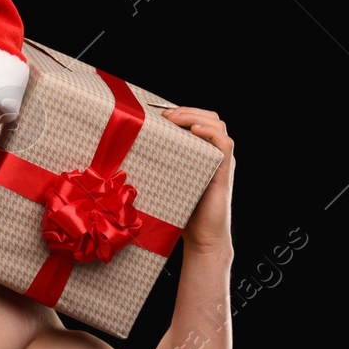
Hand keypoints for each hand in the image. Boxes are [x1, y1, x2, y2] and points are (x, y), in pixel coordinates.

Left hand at [162, 106, 232, 254]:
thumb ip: (157, 168)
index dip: (181, 112)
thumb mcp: (166, 183)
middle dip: (186, 111)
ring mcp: (221, 161)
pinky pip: (224, 143)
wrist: (202, 238)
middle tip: (164, 114)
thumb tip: (124, 157)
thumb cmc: (182, 213)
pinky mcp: (224, 171)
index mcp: (201, 154)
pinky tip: (195, 130)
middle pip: (208, 118)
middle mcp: (213, 154)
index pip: (197, 121)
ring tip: (175, 118)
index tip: (158, 113)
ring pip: (217, 125)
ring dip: (195, 116)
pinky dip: (211, 132)